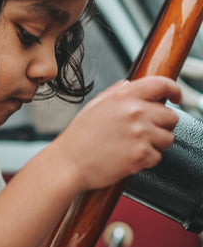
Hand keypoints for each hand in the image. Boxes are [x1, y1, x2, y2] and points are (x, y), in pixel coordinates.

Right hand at [52, 76, 181, 191]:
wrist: (69, 162)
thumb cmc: (79, 136)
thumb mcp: (95, 105)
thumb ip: (116, 92)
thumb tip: (130, 84)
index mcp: (123, 97)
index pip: (161, 85)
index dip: (174, 90)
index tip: (177, 97)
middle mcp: (134, 112)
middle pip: (171, 116)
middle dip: (161, 124)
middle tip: (144, 131)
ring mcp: (139, 134)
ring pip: (168, 138)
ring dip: (155, 143)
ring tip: (133, 145)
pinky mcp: (141, 155)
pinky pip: (158, 157)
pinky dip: (146, 159)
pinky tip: (128, 156)